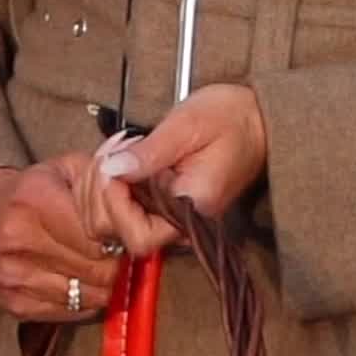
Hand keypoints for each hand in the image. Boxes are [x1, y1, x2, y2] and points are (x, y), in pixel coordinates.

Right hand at [0, 155, 123, 321]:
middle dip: (116, 261)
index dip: (123, 237)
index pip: (105, 237)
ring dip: (101, 282)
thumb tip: (143, 209)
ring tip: (92, 261)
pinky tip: (73, 276)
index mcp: (35, 203)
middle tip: (112, 248)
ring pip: (93, 296)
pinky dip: (83, 297)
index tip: (123, 233)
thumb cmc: (27, 190)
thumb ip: (104, 184)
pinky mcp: (15, 305)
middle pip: (102, 270)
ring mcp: (15, 278)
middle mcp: (20, 242)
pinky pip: (74, 311)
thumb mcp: (64, 169)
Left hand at [83, 82, 270, 261]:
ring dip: (99, 184)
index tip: (114, 167)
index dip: (115, 206)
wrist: (256, 118)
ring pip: (112, 221)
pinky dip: (107, 180)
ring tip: (116, 147)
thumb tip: (113, 169)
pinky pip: (120, 205)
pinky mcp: (160, 202)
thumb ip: (150, 151)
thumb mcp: (188, 125)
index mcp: (192, 210)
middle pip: (118, 233)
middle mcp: (180, 221)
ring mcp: (169, 214)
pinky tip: (117, 153)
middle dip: (100, 191)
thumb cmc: (231, 119)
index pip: (139, 237)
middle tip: (112, 149)